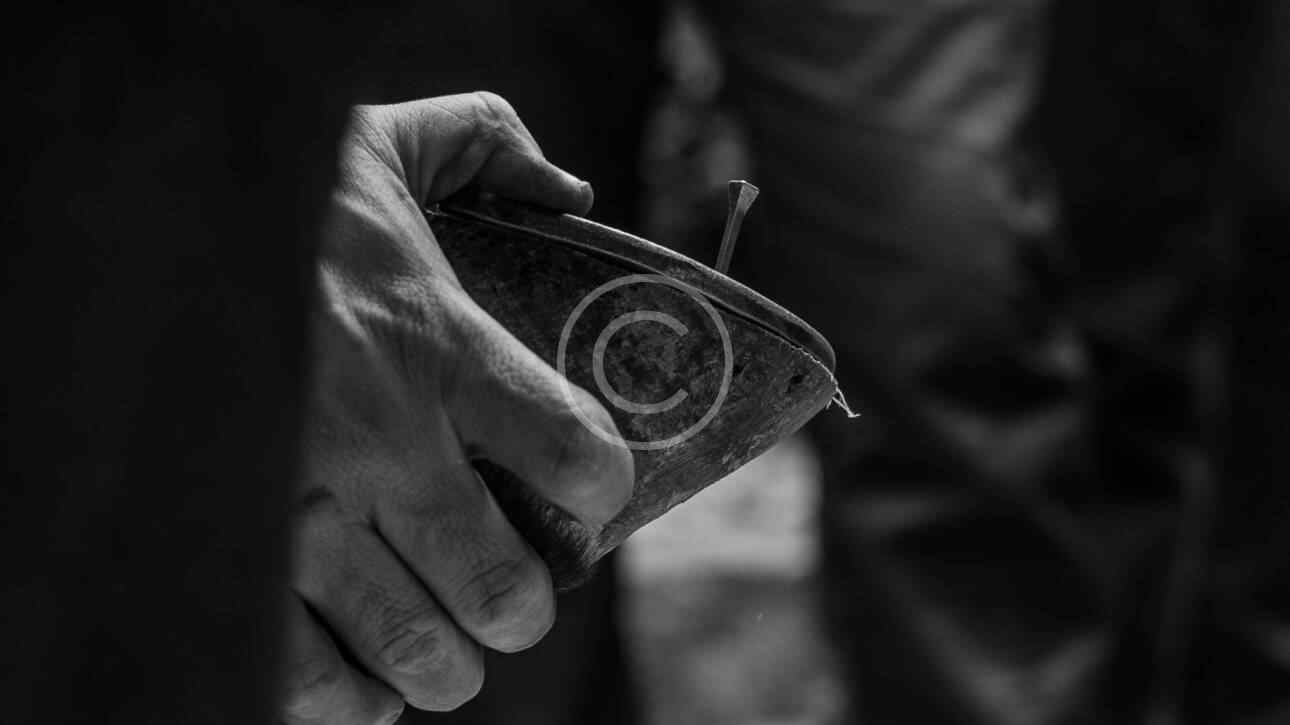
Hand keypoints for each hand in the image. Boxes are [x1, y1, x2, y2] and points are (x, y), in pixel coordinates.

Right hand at [278, 93, 634, 723]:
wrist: (128, 226)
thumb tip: (570, 189)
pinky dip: (348, 695)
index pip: (573, 451)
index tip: (590, 490)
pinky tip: (363, 677)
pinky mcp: (229, 553)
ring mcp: (300, 508)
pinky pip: (304, 674)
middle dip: (524, 605)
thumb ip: (488, 144)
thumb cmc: (268, 198)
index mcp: (435, 344)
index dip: (601, 486)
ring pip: (416, 644)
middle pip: (503, 582)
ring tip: (450, 650)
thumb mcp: (383, 142)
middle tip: (518, 595)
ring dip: (447, 661)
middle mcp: (381, 439)